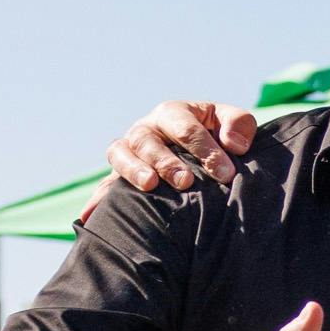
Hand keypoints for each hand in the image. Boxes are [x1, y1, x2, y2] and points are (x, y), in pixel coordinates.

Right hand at [108, 99, 254, 195]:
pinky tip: (91, 216)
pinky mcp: (119, 174)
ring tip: (149, 185)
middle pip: (147, 139)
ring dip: (133, 170)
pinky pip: (104, 185)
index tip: (224, 173)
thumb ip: (238, 125)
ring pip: (120, 153)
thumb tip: (234, 145)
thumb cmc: (216, 135)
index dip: (205, 148)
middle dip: (166, 160)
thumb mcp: (230, 122)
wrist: (196, 149)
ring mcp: (129, 150)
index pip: (185, 126)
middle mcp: (146, 129)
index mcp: (173, 113)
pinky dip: (98, 199)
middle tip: (185, 181)